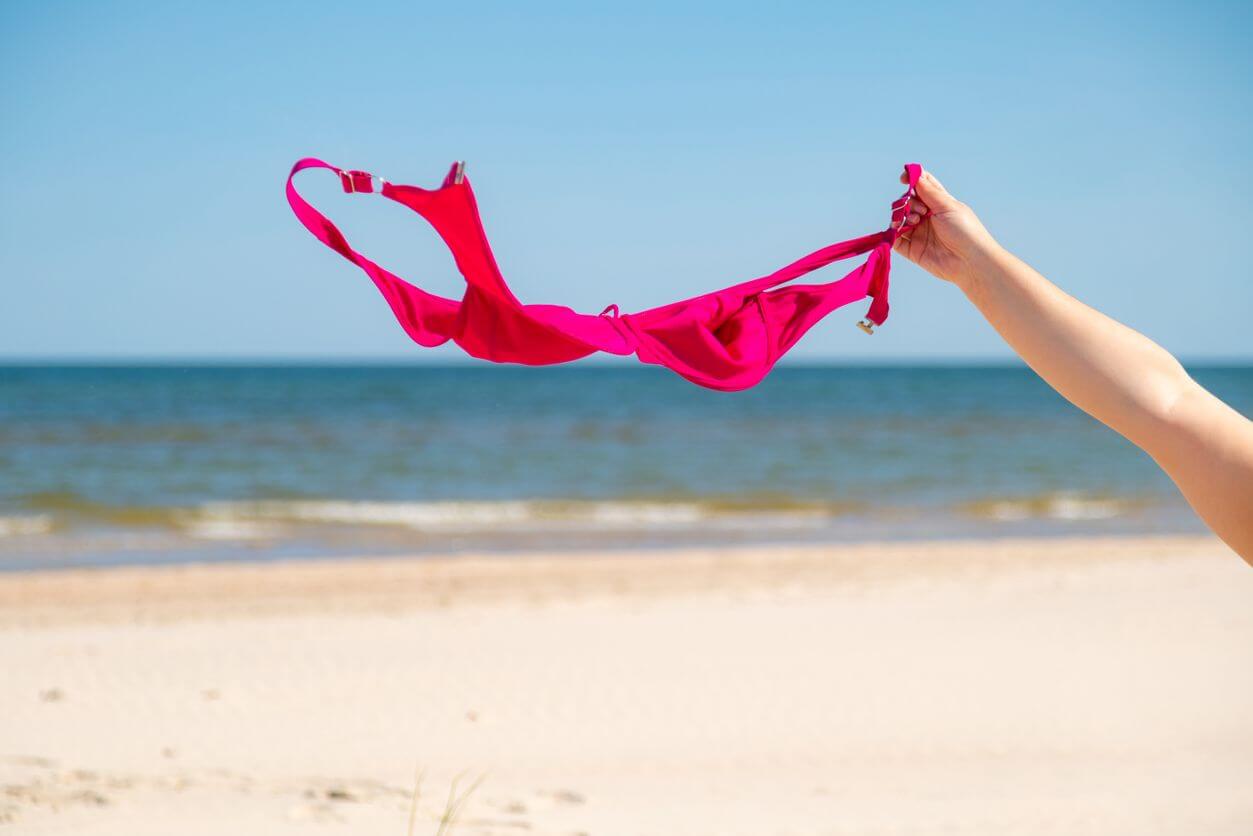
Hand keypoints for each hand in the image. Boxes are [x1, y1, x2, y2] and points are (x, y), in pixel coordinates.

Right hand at [892, 168, 999, 284]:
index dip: (912, 179)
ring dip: (901, 216)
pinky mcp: (912, 250)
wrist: (970, 260)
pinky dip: (892, 233)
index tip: (904, 178)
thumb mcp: (947, 205)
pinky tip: (897, 229)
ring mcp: (919, 233)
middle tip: (920, 211)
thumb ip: (929, 191)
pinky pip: (895, 240)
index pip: (922, 186)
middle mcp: (927, 217)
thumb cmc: (965, 230)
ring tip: (913, 221)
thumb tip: (915, 175)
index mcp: (939, 203)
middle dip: (908, 201)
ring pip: (899, 219)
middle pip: (907, 202)